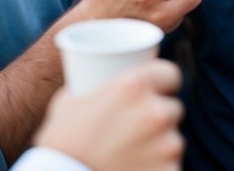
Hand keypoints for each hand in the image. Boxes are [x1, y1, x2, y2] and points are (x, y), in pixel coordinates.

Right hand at [34, 60, 183, 170]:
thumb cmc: (60, 144)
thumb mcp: (69, 101)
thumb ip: (91, 84)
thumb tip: (94, 74)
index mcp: (135, 87)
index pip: (170, 73)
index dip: (164, 82)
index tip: (159, 90)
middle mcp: (156, 113)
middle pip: (172, 109)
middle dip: (159, 117)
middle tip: (138, 128)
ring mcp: (167, 145)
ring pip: (173, 140)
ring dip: (159, 145)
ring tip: (133, 154)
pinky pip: (171, 166)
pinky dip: (158, 169)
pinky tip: (138, 170)